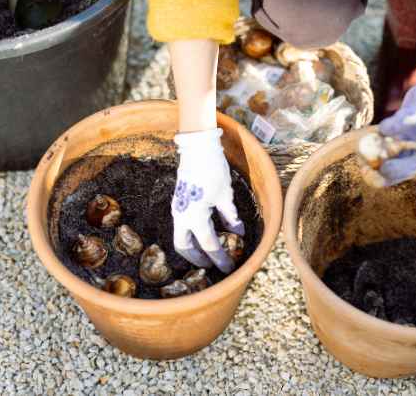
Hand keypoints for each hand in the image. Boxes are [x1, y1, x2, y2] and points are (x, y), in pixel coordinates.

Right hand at [172, 128, 244, 273]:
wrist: (197, 147)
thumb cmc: (213, 170)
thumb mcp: (225, 195)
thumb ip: (230, 217)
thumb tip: (238, 233)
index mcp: (194, 217)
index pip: (209, 244)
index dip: (220, 258)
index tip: (229, 267)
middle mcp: (181, 216)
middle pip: (184, 247)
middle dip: (197, 259)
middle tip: (212, 264)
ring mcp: (178, 208)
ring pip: (181, 236)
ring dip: (193, 247)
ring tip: (209, 252)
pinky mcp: (179, 201)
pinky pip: (183, 224)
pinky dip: (192, 233)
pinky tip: (205, 232)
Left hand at [378, 55, 415, 184]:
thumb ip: (402, 120)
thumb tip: (382, 131)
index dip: (398, 170)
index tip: (381, 170)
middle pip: (406, 170)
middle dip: (387, 173)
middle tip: (367, 174)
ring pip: (400, 163)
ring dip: (383, 165)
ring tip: (365, 168)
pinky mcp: (411, 142)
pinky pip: (396, 153)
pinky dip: (384, 154)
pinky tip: (369, 154)